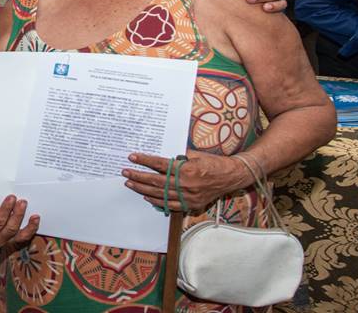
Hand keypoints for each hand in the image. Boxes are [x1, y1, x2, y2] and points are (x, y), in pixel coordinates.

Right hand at [0, 195, 38, 249]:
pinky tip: (35, 220)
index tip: (11, 198)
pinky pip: (25, 238)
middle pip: (10, 228)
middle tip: (23, 202)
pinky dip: (31, 229)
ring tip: (35, 216)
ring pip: (19, 235)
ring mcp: (6, 242)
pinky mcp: (14, 243)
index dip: (5, 209)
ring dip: (28, 225)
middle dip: (18, 214)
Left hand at [122, 151, 252, 212]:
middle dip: (138, 176)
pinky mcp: (191, 204)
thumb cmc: (214, 162)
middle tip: (125, 172)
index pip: (160, 165)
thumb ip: (178, 157)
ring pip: (160, 195)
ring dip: (143, 189)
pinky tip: (146, 196)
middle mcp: (186, 185)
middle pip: (156, 182)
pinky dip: (157, 201)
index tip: (132, 157)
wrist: (232, 176)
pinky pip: (170, 205)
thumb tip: (160, 158)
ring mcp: (188, 197)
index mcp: (187, 170)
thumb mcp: (196, 154)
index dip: (145, 161)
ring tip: (130, 183)